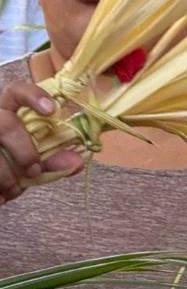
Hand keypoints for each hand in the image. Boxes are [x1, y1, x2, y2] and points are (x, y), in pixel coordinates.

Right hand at [0, 79, 81, 203]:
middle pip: (6, 125)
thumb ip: (53, 160)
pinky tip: (0, 197)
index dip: (34, 96)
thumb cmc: (10, 164)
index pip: (17, 91)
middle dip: (24, 151)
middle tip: (35, 171)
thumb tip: (77, 162)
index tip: (52, 110)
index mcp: (7, 109)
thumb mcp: (31, 161)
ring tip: (14, 191)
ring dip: (6, 175)